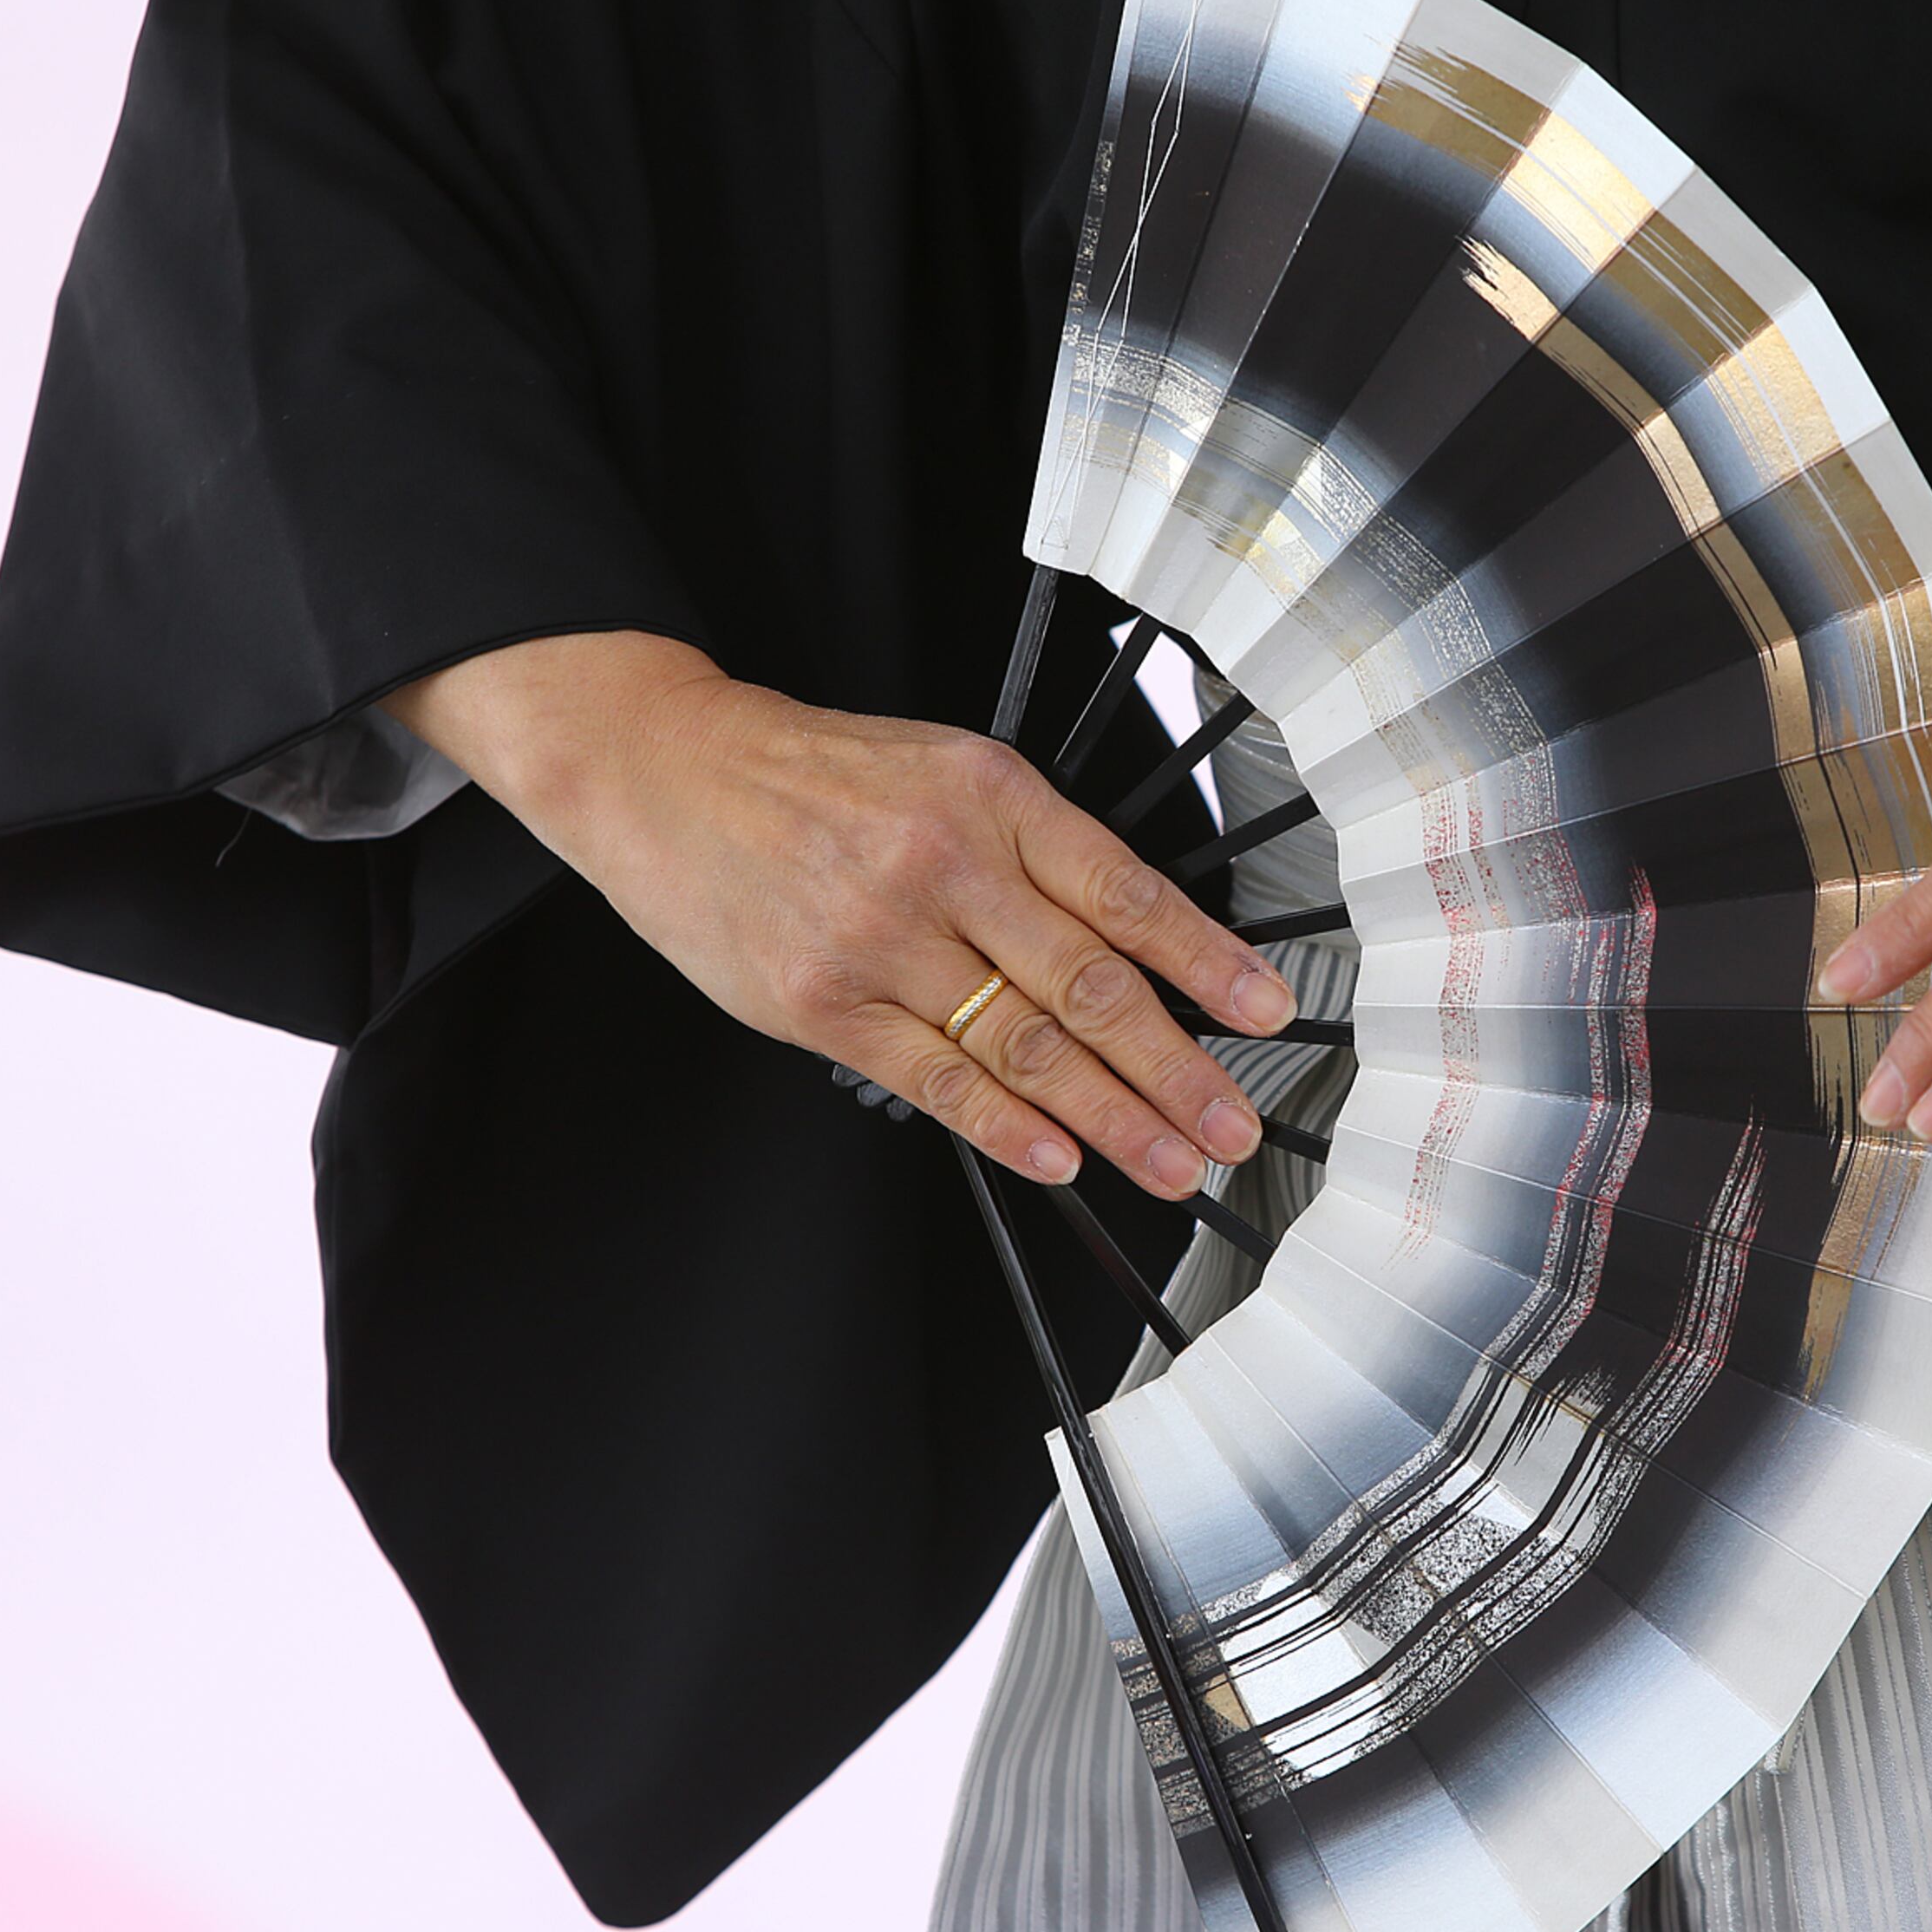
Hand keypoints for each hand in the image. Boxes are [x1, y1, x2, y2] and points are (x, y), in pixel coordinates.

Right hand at [381, 631, 1294, 1194]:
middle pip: (1090, 985)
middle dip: (1177, 1069)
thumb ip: (1039, 850)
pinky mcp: (824, 1002)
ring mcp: (882, 939)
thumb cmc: (819, 777)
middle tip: (1233, 1126)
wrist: (667, 772)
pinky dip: (1007, 1126)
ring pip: (1024, 1045)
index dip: (1206, 964)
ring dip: (1112, 1118)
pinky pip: (936, 1078)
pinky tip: (1061, 1157)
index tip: (1265, 1015)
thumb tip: (1143, 942)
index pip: (1127, 892)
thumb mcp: (947, 769)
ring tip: (1170, 1163)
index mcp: (992, 797)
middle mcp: (944, 864)